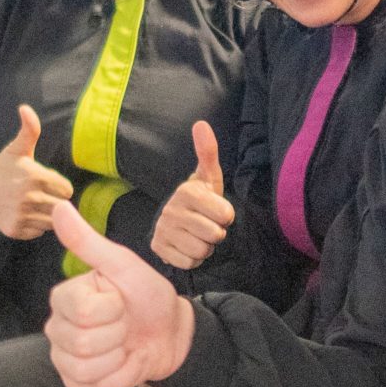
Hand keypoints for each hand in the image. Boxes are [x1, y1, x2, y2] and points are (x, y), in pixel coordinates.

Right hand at [0, 104, 74, 239]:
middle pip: (61, 207)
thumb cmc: (3, 169)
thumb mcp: (17, 149)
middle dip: (54, 202)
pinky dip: (35, 227)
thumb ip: (29, 129)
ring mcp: (22, 215)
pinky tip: (24, 215)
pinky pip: (39, 233)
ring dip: (47, 216)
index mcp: (35, 176)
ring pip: (52, 222)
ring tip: (34, 206)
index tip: (48, 184)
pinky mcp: (16, 230)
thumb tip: (25, 107)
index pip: (67, 190)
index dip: (59, 187)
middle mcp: (29, 197)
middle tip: (40, 196)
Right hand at [45, 202, 195, 386]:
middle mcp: (57, 328)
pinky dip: (118, 378)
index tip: (121, 301)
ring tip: (124, 344)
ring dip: (118, 358)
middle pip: (82, 344)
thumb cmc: (148, 296)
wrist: (171, 332)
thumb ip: (88, 242)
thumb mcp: (124, 265)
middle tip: (126, 324)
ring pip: (83, 369)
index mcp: (65, 298)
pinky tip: (124, 363)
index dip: (113, 310)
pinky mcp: (78, 385)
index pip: (83, 313)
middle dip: (117, 334)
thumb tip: (59, 206)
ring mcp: (64, 359)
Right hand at [151, 120, 236, 269]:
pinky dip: (192, 259)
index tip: (215, 211)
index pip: (226, 215)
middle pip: (215, 235)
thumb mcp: (207, 177)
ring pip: (202, 251)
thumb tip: (201, 123)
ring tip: (196, 235)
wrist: (175, 223)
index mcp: (187, 191)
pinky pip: (189, 263)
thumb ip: (208, 152)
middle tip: (206, 225)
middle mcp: (172, 210)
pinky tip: (186, 246)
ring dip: (205, 248)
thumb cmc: (198, 200)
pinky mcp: (159, 249)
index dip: (226, 216)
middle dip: (216, 234)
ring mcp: (163, 230)